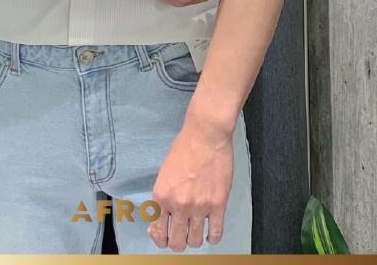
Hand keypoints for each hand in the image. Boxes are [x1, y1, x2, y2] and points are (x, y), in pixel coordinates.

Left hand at [147, 117, 234, 250]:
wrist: (205, 134)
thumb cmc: (184, 147)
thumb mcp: (164, 172)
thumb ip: (163, 196)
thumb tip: (161, 217)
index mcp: (162, 195)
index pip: (158, 232)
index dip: (161, 238)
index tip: (165, 235)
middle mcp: (178, 204)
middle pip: (176, 243)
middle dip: (177, 242)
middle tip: (181, 235)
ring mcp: (199, 206)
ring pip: (195, 241)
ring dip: (194, 239)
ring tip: (196, 229)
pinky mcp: (218, 204)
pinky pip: (215, 234)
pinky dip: (211, 237)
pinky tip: (210, 230)